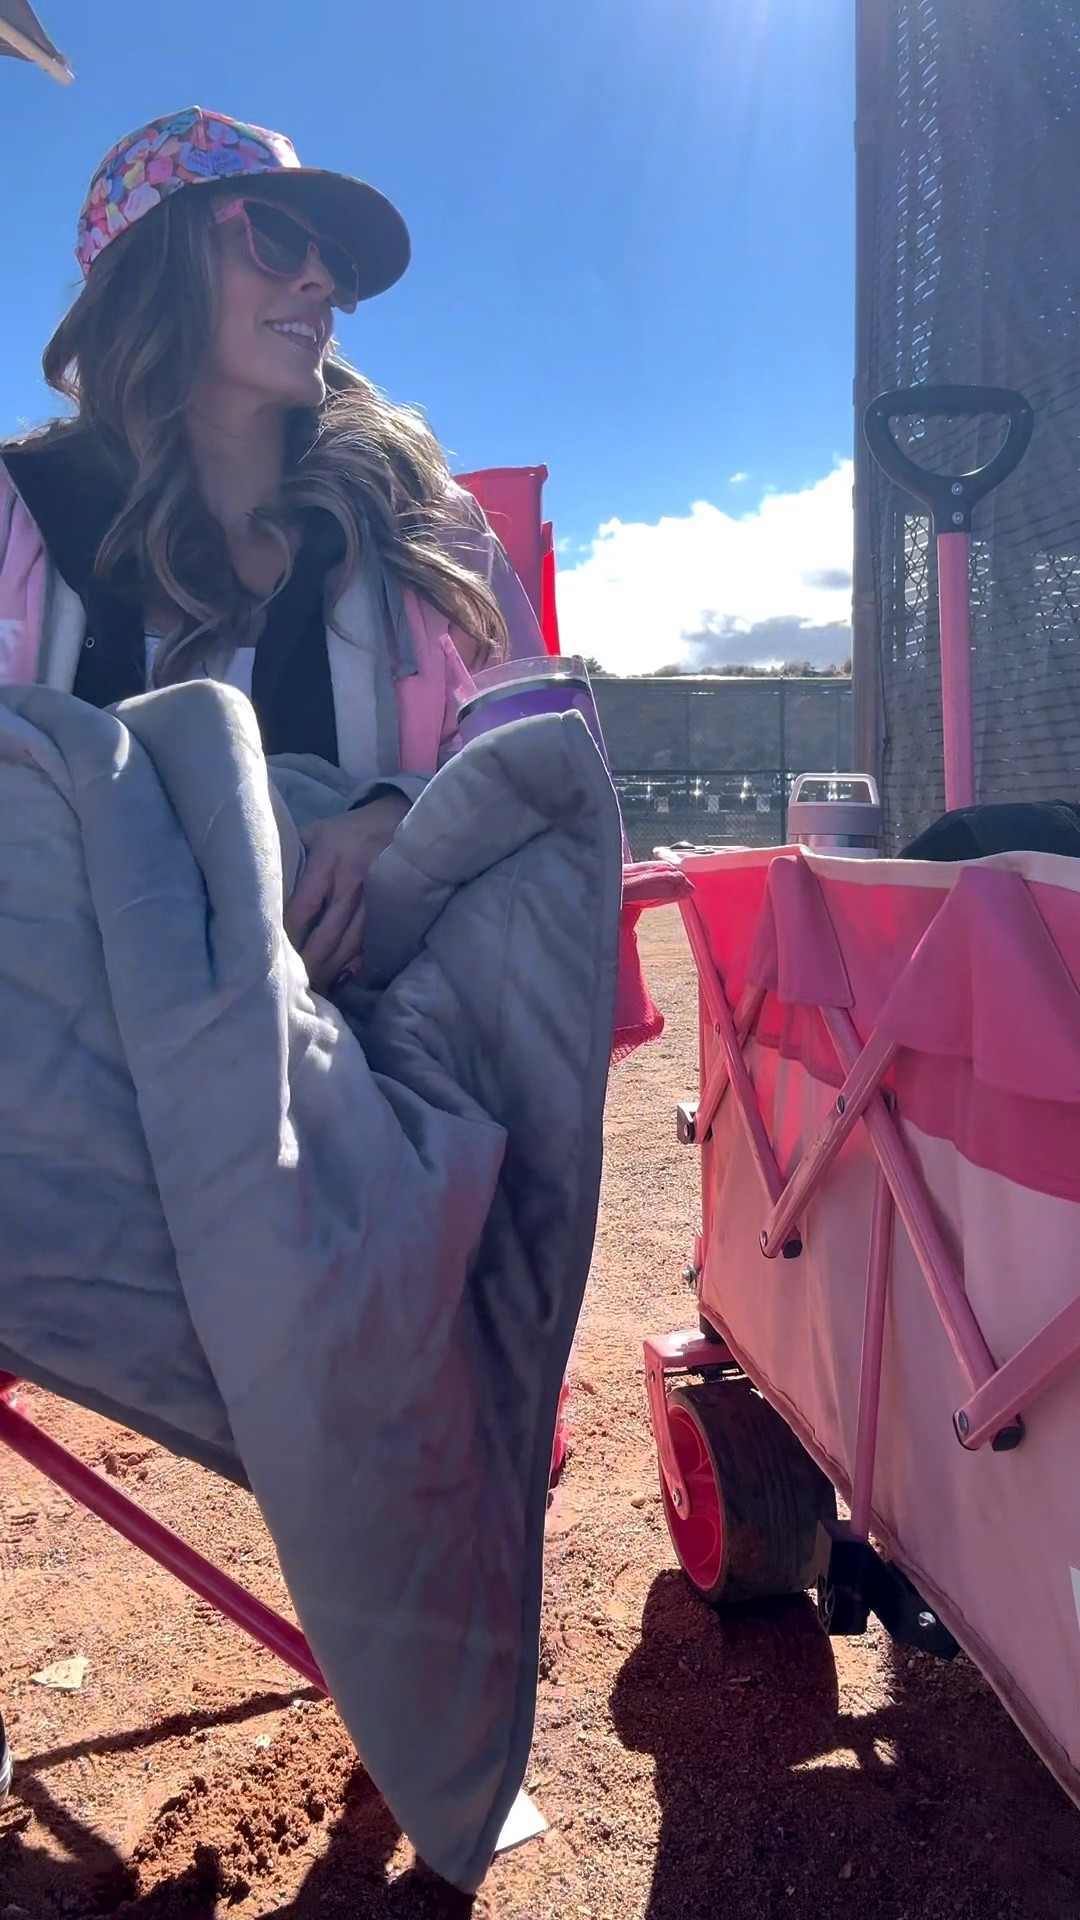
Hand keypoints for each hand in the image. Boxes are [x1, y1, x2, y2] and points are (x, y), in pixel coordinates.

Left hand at [284, 793, 409, 992]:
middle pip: (328, 934)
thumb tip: (262, 889)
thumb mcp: (315, 832)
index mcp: (328, 858)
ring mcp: (376, 898)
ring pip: (351, 945)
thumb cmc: (347, 831)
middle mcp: (353, 881)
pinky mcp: (391, 909)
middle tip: (293, 986)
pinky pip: (371, 945)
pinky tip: (341, 980)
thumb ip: (292, 857)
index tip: (272, 955)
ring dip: (331, 971)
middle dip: (310, 964)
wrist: (398, 819)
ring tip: (314, 989)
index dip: (288, 935)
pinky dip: (356, 966)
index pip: (303, 907)